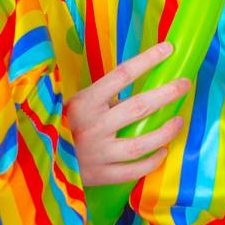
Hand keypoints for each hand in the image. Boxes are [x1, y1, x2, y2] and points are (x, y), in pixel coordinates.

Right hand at [66, 41, 190, 185]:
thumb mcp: (74, 105)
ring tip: (178, 121)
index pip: (122, 75)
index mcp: (84, 103)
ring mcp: (98, 153)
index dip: (148, 60)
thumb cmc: (62, 127)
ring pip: (142, 143)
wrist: (39, 162)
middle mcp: (92, 127)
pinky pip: (135, 170)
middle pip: (139, 106)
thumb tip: (141, 81)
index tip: (168, 49)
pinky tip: (163, 151)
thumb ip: (102, 97)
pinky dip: (153, 161)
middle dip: (167, 93)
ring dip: (166, 131)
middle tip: (184, 84)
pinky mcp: (101, 176)